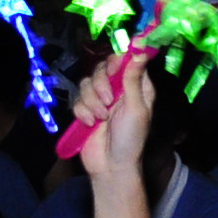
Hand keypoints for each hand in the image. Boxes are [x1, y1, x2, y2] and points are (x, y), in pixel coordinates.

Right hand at [72, 55, 153, 176]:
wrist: (111, 165)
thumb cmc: (131, 139)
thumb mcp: (136, 108)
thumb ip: (134, 80)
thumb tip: (140, 52)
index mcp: (137, 87)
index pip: (127, 61)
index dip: (120, 58)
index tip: (115, 64)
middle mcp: (119, 90)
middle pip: (103, 68)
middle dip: (101, 83)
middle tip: (108, 101)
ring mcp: (101, 99)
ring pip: (87, 82)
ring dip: (92, 100)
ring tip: (101, 118)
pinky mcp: (86, 110)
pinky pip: (77, 99)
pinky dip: (82, 111)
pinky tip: (90, 123)